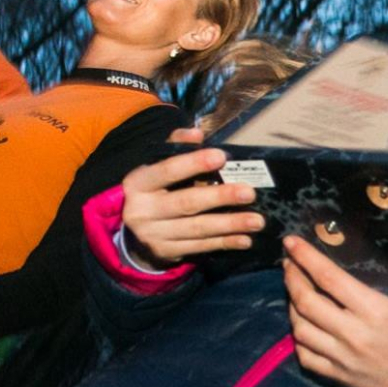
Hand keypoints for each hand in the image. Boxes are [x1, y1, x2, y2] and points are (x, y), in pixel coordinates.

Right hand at [118, 127, 264, 264]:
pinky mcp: (166, 253)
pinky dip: (224, 242)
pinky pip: (200, 247)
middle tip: (249, 193)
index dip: (194, 163)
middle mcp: (142, 210)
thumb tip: (197, 133)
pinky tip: (244, 239)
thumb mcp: (155, 167)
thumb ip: (176, 147)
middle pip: (186, 203)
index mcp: (138, 183)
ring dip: (230, 224)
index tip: (222, 157)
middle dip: (220, 197)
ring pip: (197, 229)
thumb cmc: (153, 190)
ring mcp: (153, 235)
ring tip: (256, 220)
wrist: (131, 233)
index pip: (167, 170)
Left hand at [282, 234, 387, 386]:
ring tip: (295, 289)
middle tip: (290, 263)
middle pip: (306, 302)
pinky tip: (302, 324)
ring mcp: (342, 358)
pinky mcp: (339, 376)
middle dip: (292, 278)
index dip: (306, 257)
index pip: (330, 279)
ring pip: (300, 329)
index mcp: (375, 312)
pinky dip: (298, 339)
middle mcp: (353, 334)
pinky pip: (306, 356)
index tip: (291, 242)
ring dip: (292, 306)